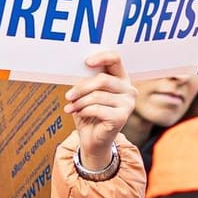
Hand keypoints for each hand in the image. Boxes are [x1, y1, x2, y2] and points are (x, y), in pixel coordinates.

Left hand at [66, 51, 134, 171]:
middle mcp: (129, 89)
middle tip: (68, 96)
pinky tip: (79, 115)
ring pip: (97, 95)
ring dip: (79, 102)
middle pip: (102, 79)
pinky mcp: (122, 117)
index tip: (86, 62)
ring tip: (71, 107)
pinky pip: (97, 109)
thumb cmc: (89, 113)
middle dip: (81, 88)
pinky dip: (84, 111)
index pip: (115, 59)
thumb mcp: (86, 94)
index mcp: (121, 79)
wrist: (93, 140)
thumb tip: (75, 68)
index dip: (101, 57)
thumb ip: (86, 80)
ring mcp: (128, 104)